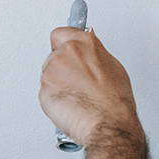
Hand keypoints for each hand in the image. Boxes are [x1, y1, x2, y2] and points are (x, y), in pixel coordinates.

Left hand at [39, 27, 142, 145]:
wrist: (108, 125)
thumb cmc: (114, 102)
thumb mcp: (113, 68)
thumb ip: (94, 55)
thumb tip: (88, 53)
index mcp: (84, 44)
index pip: (61, 33)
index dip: (62, 44)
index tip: (63, 48)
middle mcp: (65, 53)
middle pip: (53, 55)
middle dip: (61, 68)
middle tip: (76, 83)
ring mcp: (52, 71)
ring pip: (49, 75)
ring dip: (57, 84)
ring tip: (77, 97)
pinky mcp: (43, 89)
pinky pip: (45, 92)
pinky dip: (54, 99)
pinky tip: (70, 105)